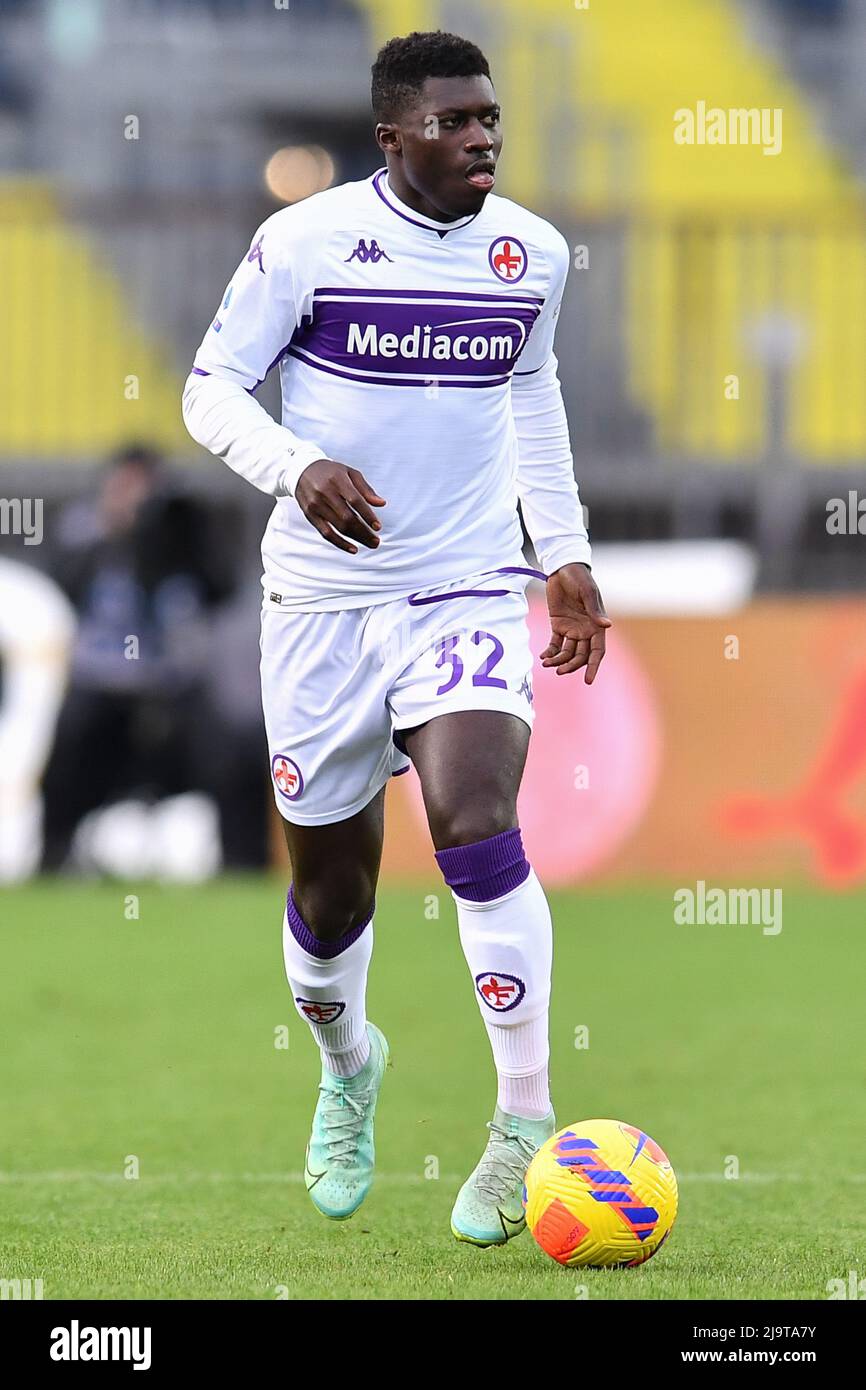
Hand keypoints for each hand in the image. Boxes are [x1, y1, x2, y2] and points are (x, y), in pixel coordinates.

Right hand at [294, 460, 385, 553]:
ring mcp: (316, 505)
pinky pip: (326, 533)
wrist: (302, 471)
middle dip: (364, 532)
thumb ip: (366, 489)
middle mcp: (325, 493)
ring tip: (370, 544)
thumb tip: (381, 503)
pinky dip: (340, 543)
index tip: (377, 527)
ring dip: (356, 538)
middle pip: (347, 517)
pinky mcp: (310, 515)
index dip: (367, 515)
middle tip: (376, 541)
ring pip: (338, 527)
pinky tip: (352, 548)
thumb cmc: (330, 472)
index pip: (355, 500)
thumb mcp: (350, 473)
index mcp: (337, 480)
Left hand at [540, 563, 610, 683]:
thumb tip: (607, 626)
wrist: (563, 568)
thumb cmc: (580, 578)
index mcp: (596, 625)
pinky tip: (543, 657)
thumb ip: (594, 610)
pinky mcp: (558, 625)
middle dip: (571, 666)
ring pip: (567, 652)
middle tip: (559, 671)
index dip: (593, 666)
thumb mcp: (588, 592)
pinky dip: (550, 652)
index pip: (597, 651)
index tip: (588, 680)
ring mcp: (571, 629)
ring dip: (558, 660)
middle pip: (580, 656)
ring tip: (547, 664)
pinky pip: (555, 644)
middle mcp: (585, 630)